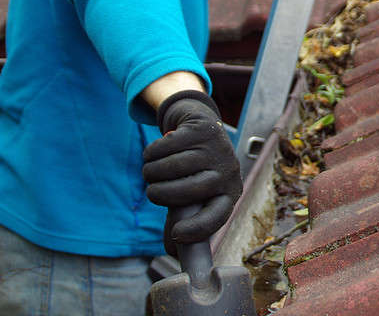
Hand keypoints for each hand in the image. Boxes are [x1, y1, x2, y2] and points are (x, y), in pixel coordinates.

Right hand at [142, 90, 241, 254]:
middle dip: (160, 194)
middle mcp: (228, 172)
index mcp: (229, 194)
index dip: (198, 228)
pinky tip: (154, 153)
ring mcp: (217, 149)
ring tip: (150, 172)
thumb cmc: (194, 169)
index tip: (177, 235)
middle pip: (188, 191)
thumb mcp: (193, 194)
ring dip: (150, 172)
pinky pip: (164, 147)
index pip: (217, 216)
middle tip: (151, 192)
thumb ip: (182, 218)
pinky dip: (151, 153)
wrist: (200, 126)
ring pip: (171, 167)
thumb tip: (171, 252)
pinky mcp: (202, 129)